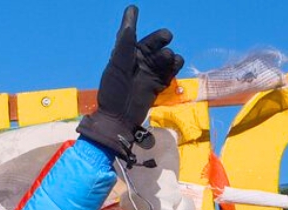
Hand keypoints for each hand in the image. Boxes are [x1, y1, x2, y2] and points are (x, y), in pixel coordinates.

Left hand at [78, 6, 184, 161]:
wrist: (117, 119)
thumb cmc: (112, 91)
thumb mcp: (117, 64)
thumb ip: (125, 41)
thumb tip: (131, 12)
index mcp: (128, 54)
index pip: (142, 37)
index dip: (153, 34)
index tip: (164, 34)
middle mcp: (140, 60)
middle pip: (157, 45)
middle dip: (162, 40)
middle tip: (166, 40)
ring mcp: (150, 72)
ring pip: (167, 57)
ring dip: (170, 56)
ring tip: (168, 59)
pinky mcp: (158, 84)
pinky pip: (170, 72)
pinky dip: (174, 68)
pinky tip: (173, 68)